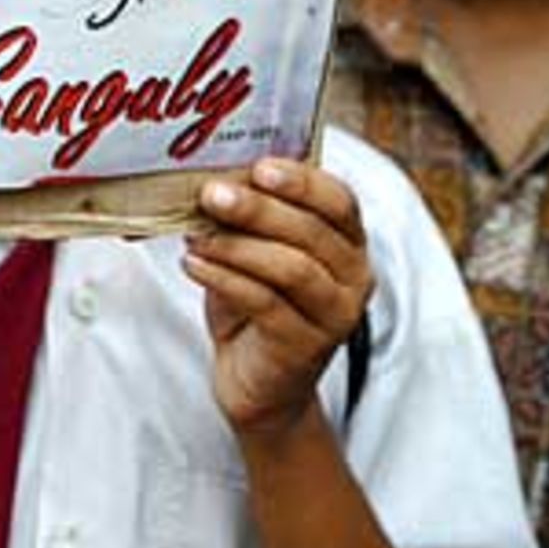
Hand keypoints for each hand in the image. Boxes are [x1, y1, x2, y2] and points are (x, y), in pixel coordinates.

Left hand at [183, 158, 372, 439]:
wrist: (257, 381)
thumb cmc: (256, 302)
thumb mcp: (257, 249)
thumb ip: (249, 214)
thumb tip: (210, 174)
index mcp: (348, 241)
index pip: (339, 200)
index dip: (302, 181)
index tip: (259, 166)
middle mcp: (354, 277)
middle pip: (310, 231)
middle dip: (258, 209)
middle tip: (211, 194)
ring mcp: (335, 315)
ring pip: (291, 268)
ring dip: (237, 245)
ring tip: (195, 234)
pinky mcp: (305, 347)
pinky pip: (265, 304)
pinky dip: (224, 279)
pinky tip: (194, 264)